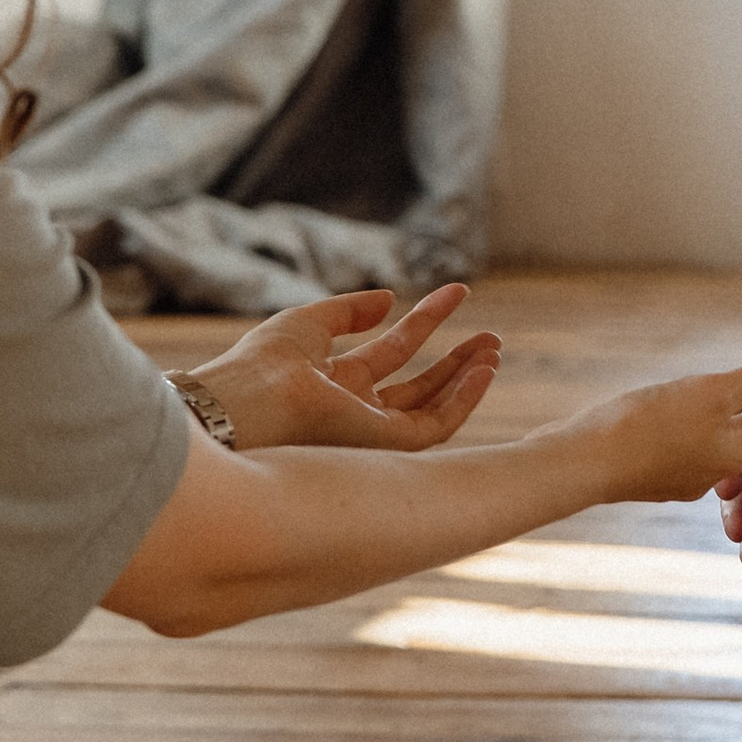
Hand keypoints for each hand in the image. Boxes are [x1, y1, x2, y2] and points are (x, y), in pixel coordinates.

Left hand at [195, 285, 501, 453]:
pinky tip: (483, 370)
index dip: (425, 322)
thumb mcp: (309, 323)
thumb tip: (390, 298)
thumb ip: (350, 311)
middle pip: (417, 387)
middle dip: (454, 362)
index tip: (458, 292)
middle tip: (491, 337)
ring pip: (431, 409)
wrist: (246, 405)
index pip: (391, 353)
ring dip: (465, 381)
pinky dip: (463, 400)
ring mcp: (370, 434)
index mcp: (334, 384)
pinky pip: (435, 428)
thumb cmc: (262, 366)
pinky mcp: (384, 449)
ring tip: (494, 351)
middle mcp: (356, 414)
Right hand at [593, 343, 741, 505]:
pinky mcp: (659, 476)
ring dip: (733, 414)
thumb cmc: (650, 426)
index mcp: (741, 451)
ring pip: (724, 442)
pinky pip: (693, 449)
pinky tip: (687, 411)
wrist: (584, 464)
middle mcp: (721, 471)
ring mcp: (687, 478)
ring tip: (732, 387)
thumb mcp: (714, 393)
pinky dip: (702, 426)